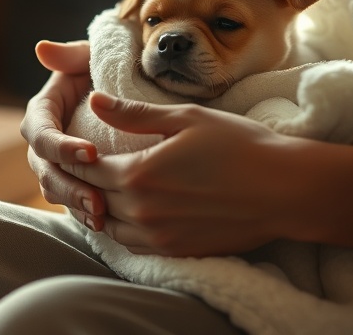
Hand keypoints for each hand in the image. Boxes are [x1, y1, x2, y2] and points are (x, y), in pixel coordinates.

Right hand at [20, 40, 105, 225]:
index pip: (42, 134)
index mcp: (42, 113)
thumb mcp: (91, 57)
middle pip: (45, 171)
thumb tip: (42, 49)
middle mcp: (43, 143)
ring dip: (76, 205)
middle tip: (98, 200)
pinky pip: (71, 203)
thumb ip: (71, 55)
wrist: (127, 88)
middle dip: (70, 187)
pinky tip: (106, 225)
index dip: (62, 146)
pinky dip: (85, 214)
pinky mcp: (73, 182)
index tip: (91, 152)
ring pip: (55, 192)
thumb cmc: (106, 67)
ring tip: (102, 217)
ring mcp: (56, 165)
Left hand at [62, 92, 352, 257]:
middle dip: (82, 183)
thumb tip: (95, 101)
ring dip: (100, 208)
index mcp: (139, 174)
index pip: (86, 168)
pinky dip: (123, 228)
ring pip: (109, 226)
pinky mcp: (177, 251)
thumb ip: (135, 114)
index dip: (73, 156)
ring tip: (100, 190)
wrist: (284, 189)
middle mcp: (142, 211)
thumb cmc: (240, 145)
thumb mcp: (187, 117)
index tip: (68, 146)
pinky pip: (133, 244)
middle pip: (92, 199)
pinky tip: (128, 212)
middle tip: (76, 168)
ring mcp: (159, 236)